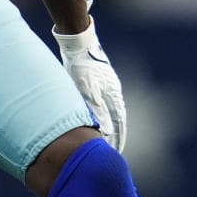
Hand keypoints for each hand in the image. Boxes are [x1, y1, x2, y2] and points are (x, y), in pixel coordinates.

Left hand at [53, 16, 126, 151]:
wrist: (77, 44)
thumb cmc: (82, 67)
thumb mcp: (88, 90)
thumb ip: (97, 110)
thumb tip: (106, 131)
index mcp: (113, 94)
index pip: (119, 122)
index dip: (119, 137)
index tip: (118, 151)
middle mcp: (112, 91)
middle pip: (116, 117)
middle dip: (114, 134)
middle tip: (112, 149)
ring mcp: (105, 86)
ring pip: (108, 111)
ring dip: (107, 125)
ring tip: (104, 139)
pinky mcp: (96, 82)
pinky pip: (101, 104)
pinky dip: (100, 115)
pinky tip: (94, 120)